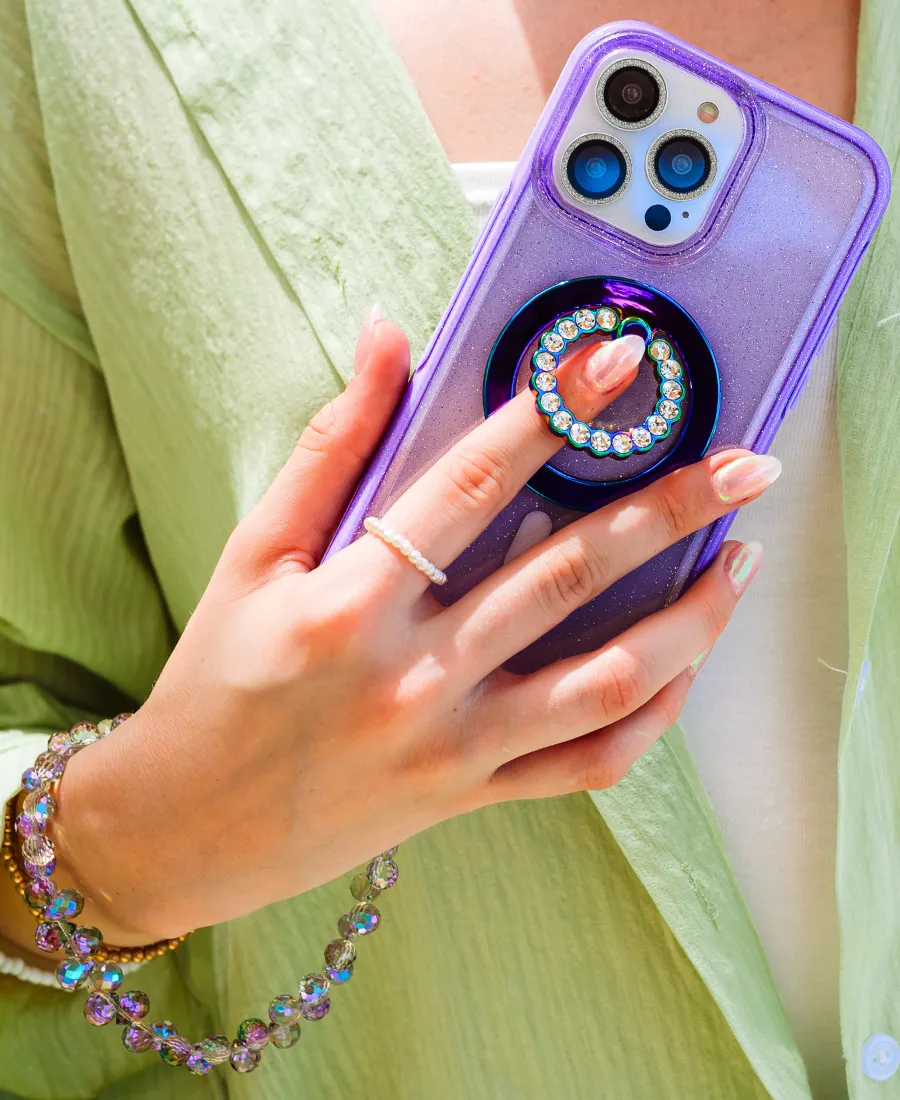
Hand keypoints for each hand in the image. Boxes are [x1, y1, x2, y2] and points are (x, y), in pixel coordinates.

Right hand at [56, 312, 777, 943]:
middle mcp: (415, 676)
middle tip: (746, 463)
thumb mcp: (255, 555)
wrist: (189, 827)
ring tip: (742, 562)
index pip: (475, 484)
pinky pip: (586, 766)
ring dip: (688, 618)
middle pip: (567, 574)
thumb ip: (330, 444)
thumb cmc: (216, 680)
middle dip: (668, 507)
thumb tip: (388, 337)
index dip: (552, 412)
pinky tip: (684, 667)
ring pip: (605, 680)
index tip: (619, 362)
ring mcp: (454, 747)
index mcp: (351, 602)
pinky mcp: (472, 796)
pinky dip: (650, 718)